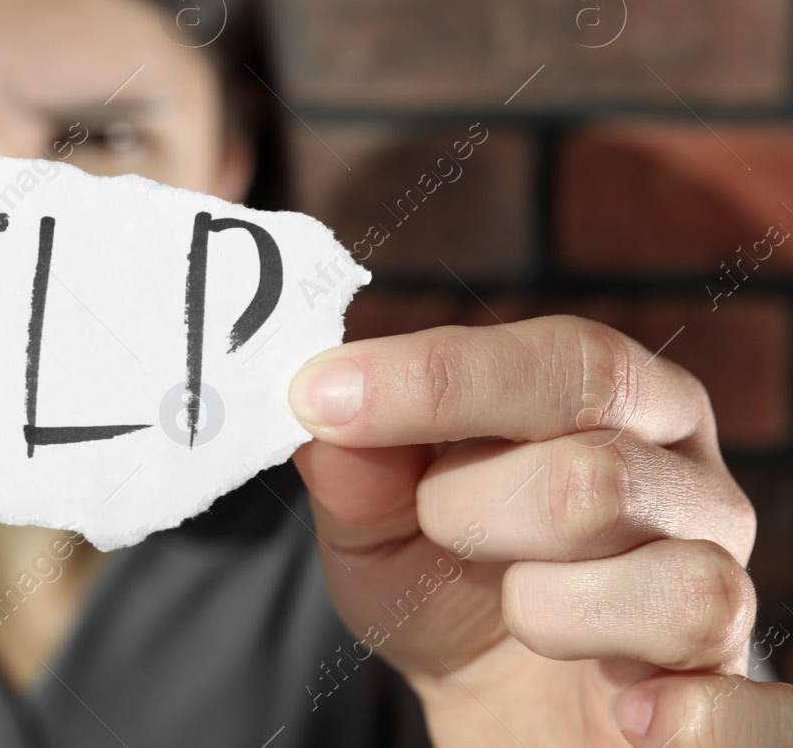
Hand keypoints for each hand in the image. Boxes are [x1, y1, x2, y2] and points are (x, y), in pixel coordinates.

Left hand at [287, 315, 771, 746]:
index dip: (438, 378)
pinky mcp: (736, 696)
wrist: (500, 712)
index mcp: (619, 401)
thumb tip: (323, 405)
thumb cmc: (446, 587)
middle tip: (438, 528)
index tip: (323, 397)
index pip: (566, 359)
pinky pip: (753, 713)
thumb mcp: (375, 524)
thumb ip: (355, 467)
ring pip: (672, 586)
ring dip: (546, 610)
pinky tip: (626, 709)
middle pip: (599, 472)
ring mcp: (726, 587)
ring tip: (513, 611)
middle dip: (473, 510)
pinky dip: (683, 719)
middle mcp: (691, 480)